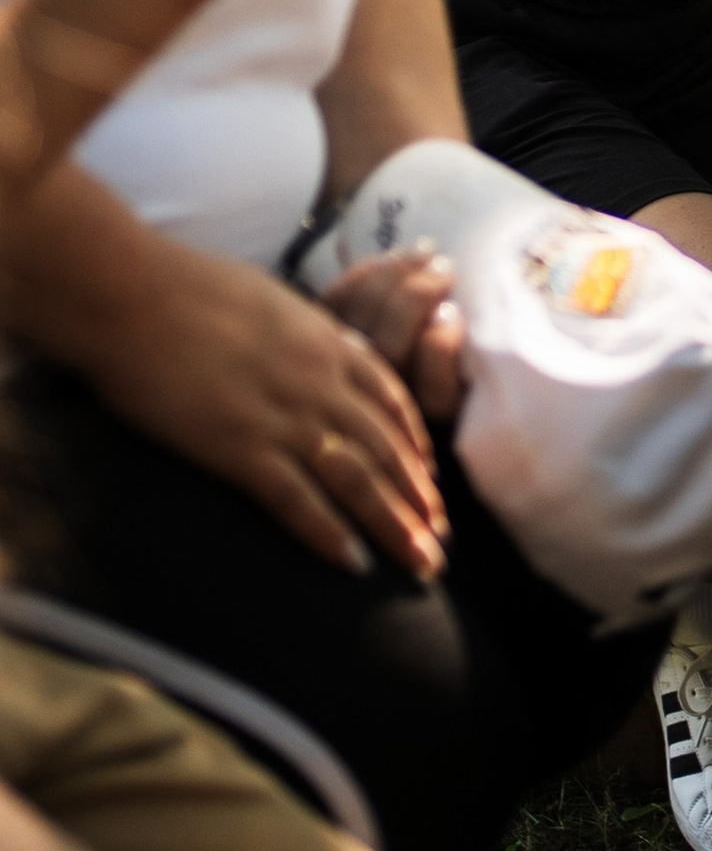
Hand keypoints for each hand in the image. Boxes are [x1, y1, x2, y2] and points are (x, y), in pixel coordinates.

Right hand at [92, 240, 446, 580]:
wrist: (130, 292)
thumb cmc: (185, 285)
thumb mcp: (269, 299)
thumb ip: (303, 330)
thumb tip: (321, 344)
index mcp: (326, 342)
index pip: (391, 403)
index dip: (414, 448)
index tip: (429, 484)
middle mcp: (319, 382)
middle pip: (385, 450)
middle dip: (418, 500)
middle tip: (442, 543)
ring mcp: (283, 416)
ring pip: (357, 480)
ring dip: (393, 526)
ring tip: (420, 564)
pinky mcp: (240, 447)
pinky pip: (295, 499)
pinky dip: (328, 534)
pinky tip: (353, 565)